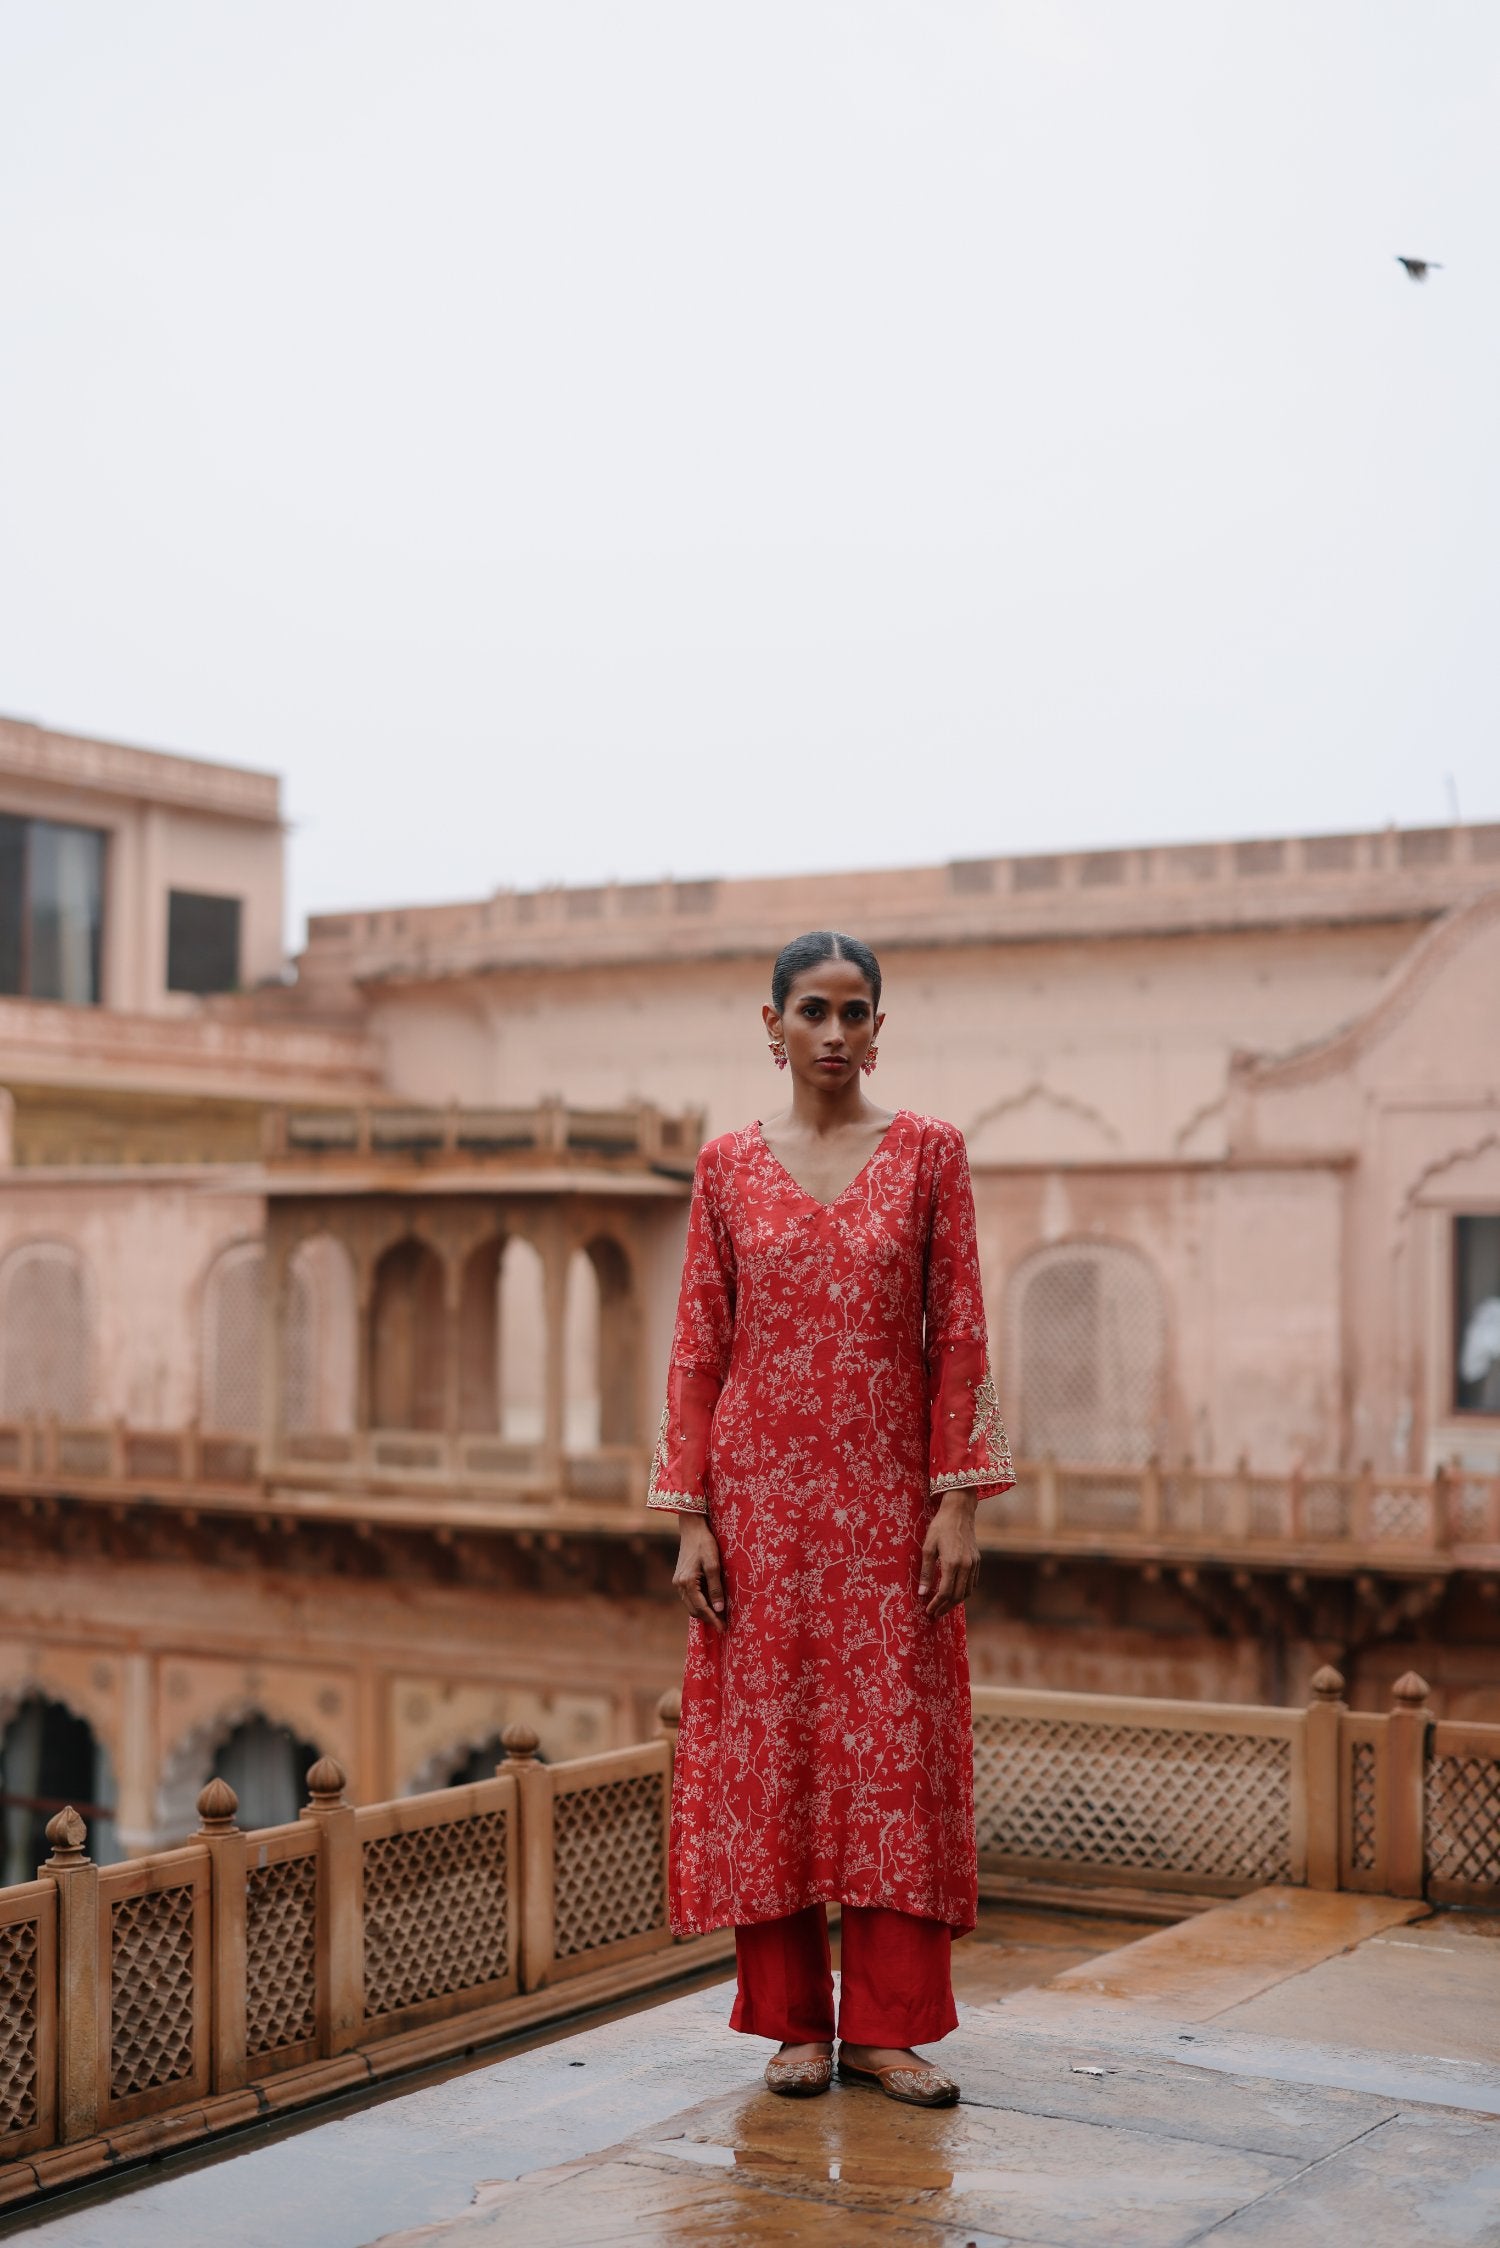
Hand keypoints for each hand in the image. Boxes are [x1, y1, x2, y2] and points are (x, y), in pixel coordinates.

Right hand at [672, 1514, 726, 1629]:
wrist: (692, 1528)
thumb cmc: (705, 1543)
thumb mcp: (714, 1564)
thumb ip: (716, 1587)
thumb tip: (719, 1609)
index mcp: (687, 1582)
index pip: (701, 1608)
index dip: (713, 1619)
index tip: (723, 1628)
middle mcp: (679, 1585)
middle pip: (694, 1610)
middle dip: (709, 1618)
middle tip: (724, 1623)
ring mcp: (678, 1582)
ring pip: (691, 1605)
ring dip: (704, 1612)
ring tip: (720, 1615)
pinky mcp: (680, 1579)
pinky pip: (690, 1597)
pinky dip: (700, 1603)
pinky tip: (711, 1602)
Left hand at [919, 1493, 980, 1617]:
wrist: (959, 1512)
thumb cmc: (940, 1527)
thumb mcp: (928, 1547)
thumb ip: (925, 1571)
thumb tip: (922, 1592)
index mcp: (951, 1563)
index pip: (945, 1592)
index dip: (936, 1604)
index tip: (928, 1610)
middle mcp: (965, 1566)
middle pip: (957, 1596)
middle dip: (946, 1607)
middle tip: (935, 1613)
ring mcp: (973, 1564)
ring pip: (967, 1591)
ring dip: (955, 1602)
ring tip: (944, 1606)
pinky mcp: (977, 1561)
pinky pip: (972, 1582)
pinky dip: (964, 1591)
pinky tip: (955, 1592)